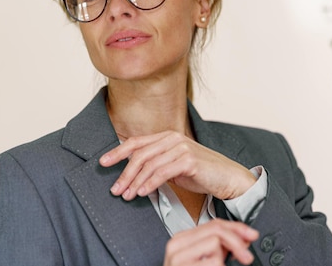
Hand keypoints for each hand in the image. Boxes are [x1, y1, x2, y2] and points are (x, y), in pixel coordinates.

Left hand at [99, 131, 255, 200]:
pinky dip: (150, 183)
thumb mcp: (174, 166)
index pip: (136, 142)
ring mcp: (182, 147)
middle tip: (115, 189)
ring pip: (149, 164)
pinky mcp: (190, 160)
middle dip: (124, 173)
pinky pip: (163, 172)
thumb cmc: (202, 173)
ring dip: (135, 182)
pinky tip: (143, 192)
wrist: (228, 178)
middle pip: (140, 154)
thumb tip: (132, 175)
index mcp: (167, 137)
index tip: (103, 163)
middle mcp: (173, 138)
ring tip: (127, 195)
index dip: (117, 152)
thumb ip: (156, 165)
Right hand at [164, 219, 258, 265]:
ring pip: (214, 242)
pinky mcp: (184, 265)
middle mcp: (178, 244)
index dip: (236, 228)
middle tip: (246, 256)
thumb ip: (220, 246)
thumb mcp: (204, 259)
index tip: (250, 234)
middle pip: (216, 229)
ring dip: (222, 259)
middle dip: (236, 240)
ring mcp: (178, 256)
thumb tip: (242, 238)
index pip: (213, 223)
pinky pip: (214, 261)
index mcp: (182, 240)